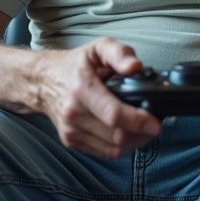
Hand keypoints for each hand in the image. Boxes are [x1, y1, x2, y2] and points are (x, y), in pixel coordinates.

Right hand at [35, 37, 162, 158]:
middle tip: (156, 124)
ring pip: (113, 149)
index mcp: (82, 89)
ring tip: (145, 130)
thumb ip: (119, 53)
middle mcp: (74, 114)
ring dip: (135, 143)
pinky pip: (104, 153)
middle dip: (143, 134)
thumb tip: (136, 67)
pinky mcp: (72, 141)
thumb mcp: (98, 48)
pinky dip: (122, 147)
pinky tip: (129, 135)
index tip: (156, 123)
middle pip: (117, 136)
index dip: (139, 121)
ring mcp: (71, 131)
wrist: (42, 81)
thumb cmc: (74, 65)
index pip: (114, 114)